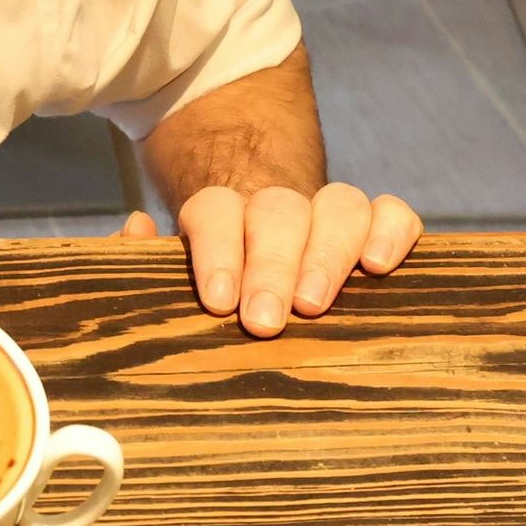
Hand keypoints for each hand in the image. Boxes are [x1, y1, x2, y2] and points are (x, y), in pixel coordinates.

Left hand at [121, 183, 420, 334]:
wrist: (266, 271)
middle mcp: (277, 209)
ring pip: (338, 204)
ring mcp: (329, 214)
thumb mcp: (170, 281)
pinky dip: (390, 230)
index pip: (215, 210)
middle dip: (271, 264)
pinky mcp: (376, 227)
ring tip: (315, 305)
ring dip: (327, 252)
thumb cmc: (217, 294)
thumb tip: (135, 227)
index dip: (217, 250)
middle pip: (278, 210)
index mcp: (222, 217)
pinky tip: (378, 267)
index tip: (220, 302)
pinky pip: (391, 212)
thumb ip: (142, 259)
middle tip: (264, 320)